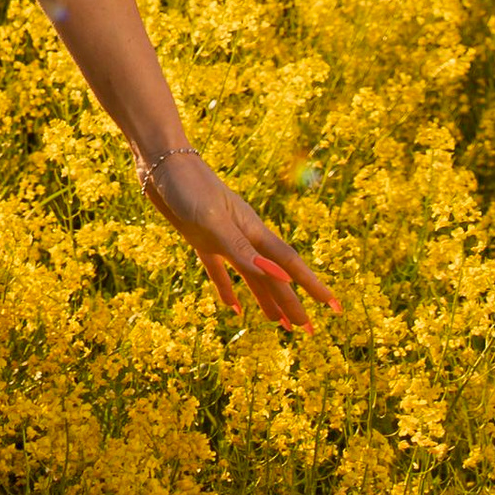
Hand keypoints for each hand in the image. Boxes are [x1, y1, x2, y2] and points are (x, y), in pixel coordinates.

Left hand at [141, 146, 336, 328]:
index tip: (335, 307)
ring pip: (252, 276)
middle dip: (292, 303)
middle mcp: (243, 236)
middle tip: (308, 332)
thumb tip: (279, 277)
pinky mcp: (200, 239)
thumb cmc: (188, 188)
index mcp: (252, 232)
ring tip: (280, 325)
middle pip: (274, 276)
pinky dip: (229, 290)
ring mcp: (222, 237)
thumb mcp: (213, 221)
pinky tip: (234, 309)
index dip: (312, 288)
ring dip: (267, 300)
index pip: (290, 266)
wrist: (160, 163)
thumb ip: (242, 250)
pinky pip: (220, 271)